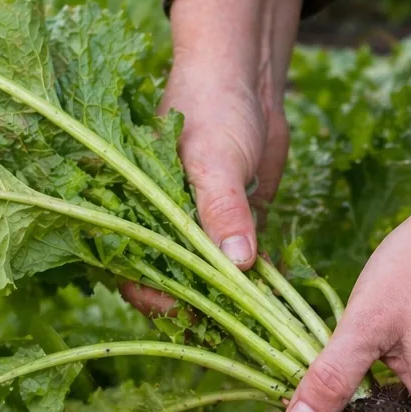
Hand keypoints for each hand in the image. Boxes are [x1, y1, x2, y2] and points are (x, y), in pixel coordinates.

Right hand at [121, 0, 303, 315]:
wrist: (250, 79)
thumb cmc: (213, 106)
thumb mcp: (214, 158)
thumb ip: (222, 208)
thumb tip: (237, 262)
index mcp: (135, 210)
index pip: (131, 271)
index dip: (154, 299)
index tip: (186, 314)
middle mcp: (163, 227)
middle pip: (171, 286)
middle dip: (197, 312)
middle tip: (230, 332)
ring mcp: (199, 231)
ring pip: (210, 282)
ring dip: (232, 304)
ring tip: (258, 325)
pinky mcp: (233, 229)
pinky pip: (242, 268)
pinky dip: (258, 284)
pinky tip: (279, 298)